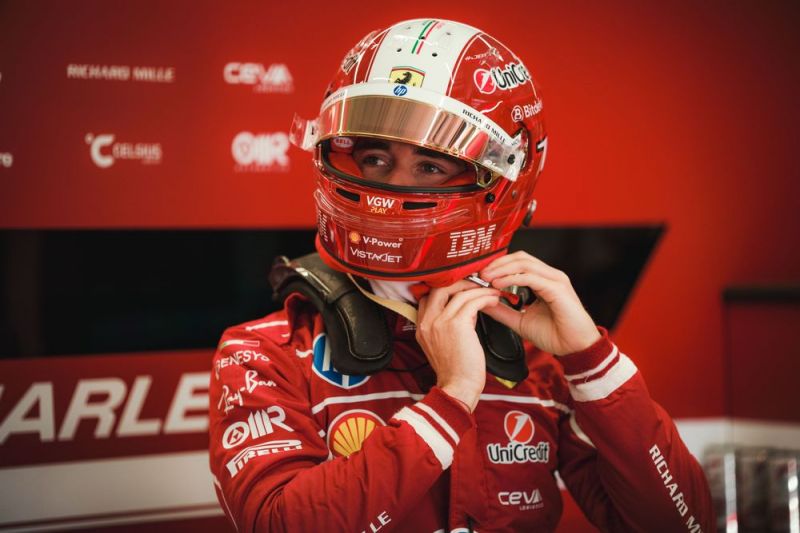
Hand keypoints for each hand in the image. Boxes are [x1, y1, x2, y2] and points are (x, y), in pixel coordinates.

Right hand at [416, 280, 500, 411]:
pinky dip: (485, 297)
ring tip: (492, 292)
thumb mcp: (442, 344)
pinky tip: (494, 300)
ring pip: (460, 292)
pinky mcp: (457, 324)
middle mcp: (427, 321)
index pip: (427, 296)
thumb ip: (448, 324)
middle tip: (477, 285)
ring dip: (479, 289)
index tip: (463, 289)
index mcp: (421, 327)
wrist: (458, 387)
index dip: (446, 289)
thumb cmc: (455, 370)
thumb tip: (466, 308)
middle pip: (439, 287)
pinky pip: (472, 301)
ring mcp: (440, 321)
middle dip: (460, 283)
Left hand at [479, 251, 600, 355]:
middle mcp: (550, 276)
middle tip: (480, 274)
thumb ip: (502, 310)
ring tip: (487, 278)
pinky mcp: (558, 288)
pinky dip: (512, 279)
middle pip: (520, 258)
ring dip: (502, 269)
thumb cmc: (556, 335)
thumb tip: (482, 302)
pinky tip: (499, 285)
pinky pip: (531, 277)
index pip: (518, 262)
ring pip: (524, 263)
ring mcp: (555, 280)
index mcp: (543, 281)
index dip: (498, 265)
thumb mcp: (520, 321)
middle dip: (498, 263)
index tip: (480, 275)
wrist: (576, 348)